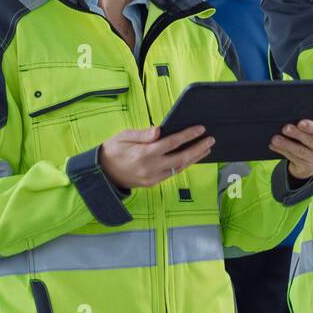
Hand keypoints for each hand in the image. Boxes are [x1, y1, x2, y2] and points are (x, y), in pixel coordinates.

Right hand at [99, 125, 213, 189]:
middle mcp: (150, 167)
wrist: (101, 174)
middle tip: (211, 140)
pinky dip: (184, 165)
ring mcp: (152, 177)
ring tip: (207, 148)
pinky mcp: (152, 183)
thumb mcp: (123, 136)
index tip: (200, 129)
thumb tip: (159, 130)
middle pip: (181, 158)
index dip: (188, 135)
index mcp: (143, 153)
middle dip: (198, 148)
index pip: (171, 143)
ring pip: (179, 168)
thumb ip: (143, 134)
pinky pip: (172, 173)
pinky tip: (191, 158)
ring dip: (195, 158)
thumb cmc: (112, 150)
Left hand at [270, 119, 312, 179]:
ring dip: (286, 145)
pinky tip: (274, 146)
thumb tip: (294, 119)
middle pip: (311, 142)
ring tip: (276, 139)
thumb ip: (312, 127)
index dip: (312, 127)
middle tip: (285, 128)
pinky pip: (293, 159)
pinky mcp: (308, 169)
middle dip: (297, 134)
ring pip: (301, 152)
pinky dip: (282, 151)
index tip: (300, 123)